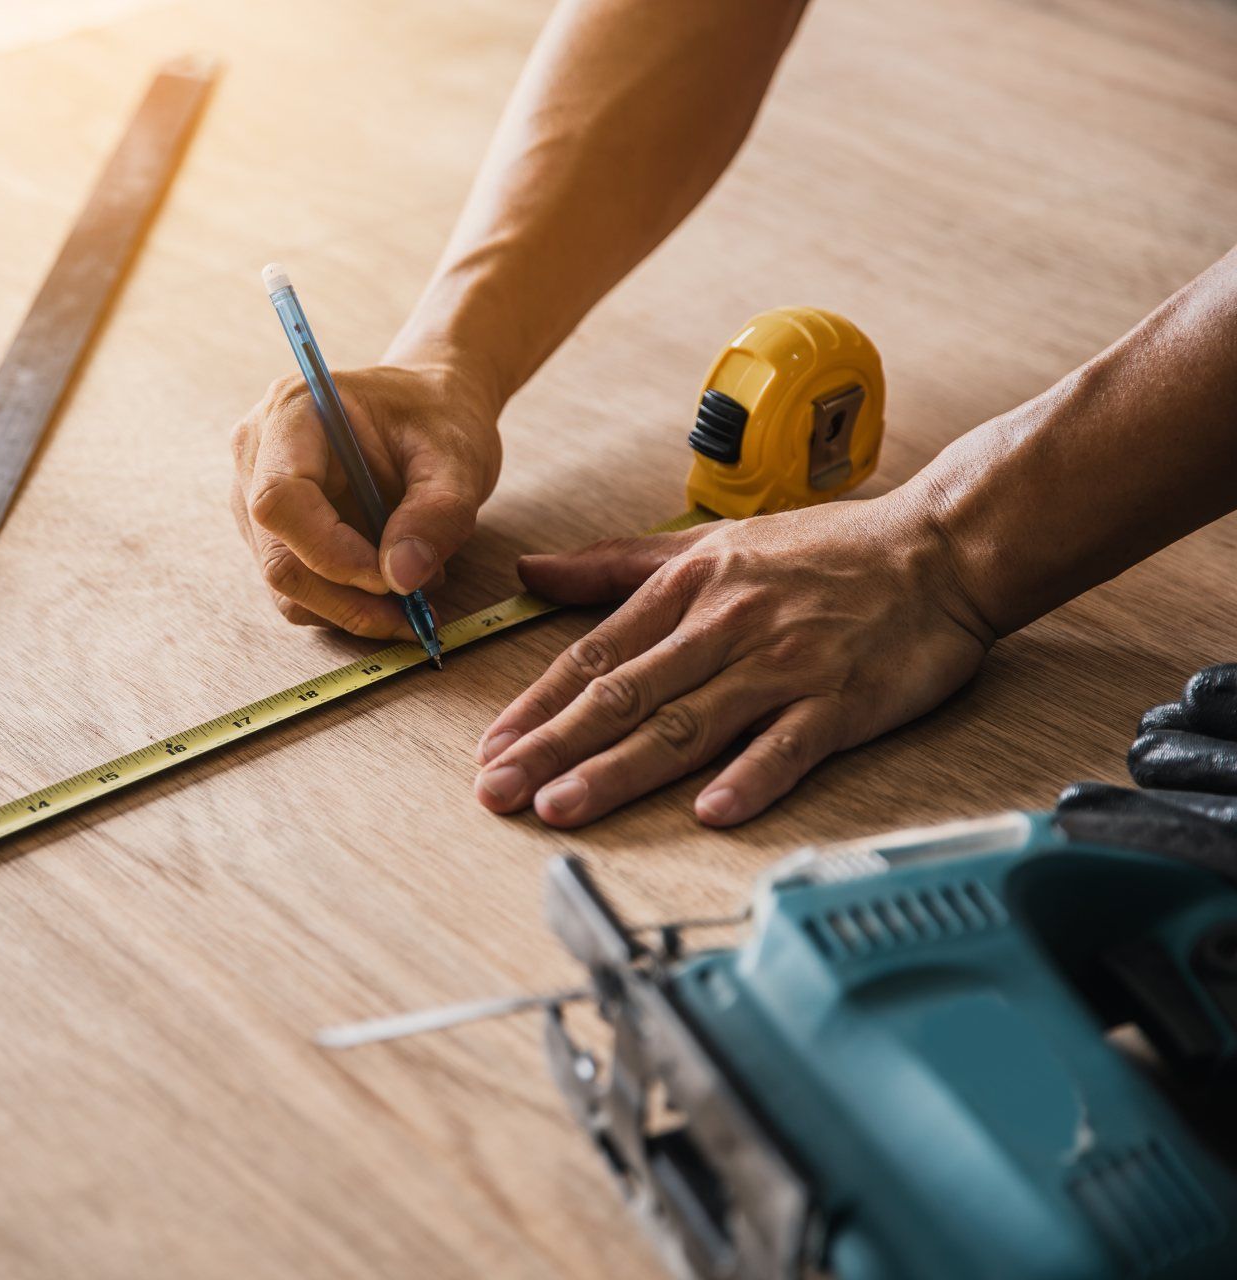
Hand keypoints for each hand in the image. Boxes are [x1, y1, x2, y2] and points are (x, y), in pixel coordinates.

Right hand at [229, 364, 500, 637]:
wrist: (428, 409)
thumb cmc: (438, 417)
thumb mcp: (458, 458)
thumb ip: (438, 513)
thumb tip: (402, 579)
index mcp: (292, 410)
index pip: (280, 500)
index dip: (331, 552)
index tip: (393, 578)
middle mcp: (257, 453)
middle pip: (278, 556)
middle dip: (347, 598)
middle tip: (414, 611)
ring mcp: (252, 495)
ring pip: (285, 584)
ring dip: (351, 606)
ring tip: (415, 585)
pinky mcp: (270, 532)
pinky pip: (296, 588)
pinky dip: (345, 603)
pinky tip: (391, 580)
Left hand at [473, 494, 994, 826]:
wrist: (942, 547)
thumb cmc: (825, 551)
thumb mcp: (708, 542)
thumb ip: (614, 564)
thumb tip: (531, 570)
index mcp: (687, 589)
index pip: (594, 657)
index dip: (537, 706)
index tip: (489, 747)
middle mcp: (725, 627)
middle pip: (624, 696)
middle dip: (552, 747)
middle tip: (496, 792)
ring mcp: (783, 666)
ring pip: (688, 724)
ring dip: (620, 769)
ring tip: (562, 806)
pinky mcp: (843, 700)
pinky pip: (790, 744)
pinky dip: (752, 776)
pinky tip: (711, 811)